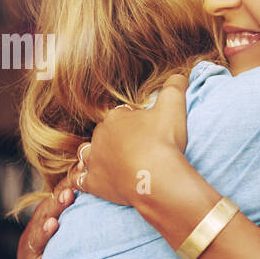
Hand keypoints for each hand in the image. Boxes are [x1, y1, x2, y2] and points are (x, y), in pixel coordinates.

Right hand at [18, 175, 74, 258]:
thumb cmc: (65, 248)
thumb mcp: (72, 227)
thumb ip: (82, 211)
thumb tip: (99, 180)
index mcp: (46, 220)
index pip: (56, 200)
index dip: (66, 186)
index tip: (79, 171)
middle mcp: (36, 233)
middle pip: (46, 216)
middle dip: (57, 205)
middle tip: (69, 194)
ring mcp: (30, 252)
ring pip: (37, 241)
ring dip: (45, 232)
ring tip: (53, 224)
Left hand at [65, 73, 189, 207]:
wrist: (157, 177)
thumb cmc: (164, 141)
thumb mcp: (174, 106)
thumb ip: (175, 87)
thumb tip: (180, 75)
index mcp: (116, 117)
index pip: (122, 115)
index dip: (135, 122)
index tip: (149, 131)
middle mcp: (100, 136)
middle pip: (105, 134)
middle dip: (117, 139)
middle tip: (137, 149)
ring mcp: (95, 160)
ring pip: (86, 153)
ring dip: (95, 155)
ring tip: (110, 161)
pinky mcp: (94, 183)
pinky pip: (79, 180)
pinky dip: (80, 179)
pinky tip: (85, 181)